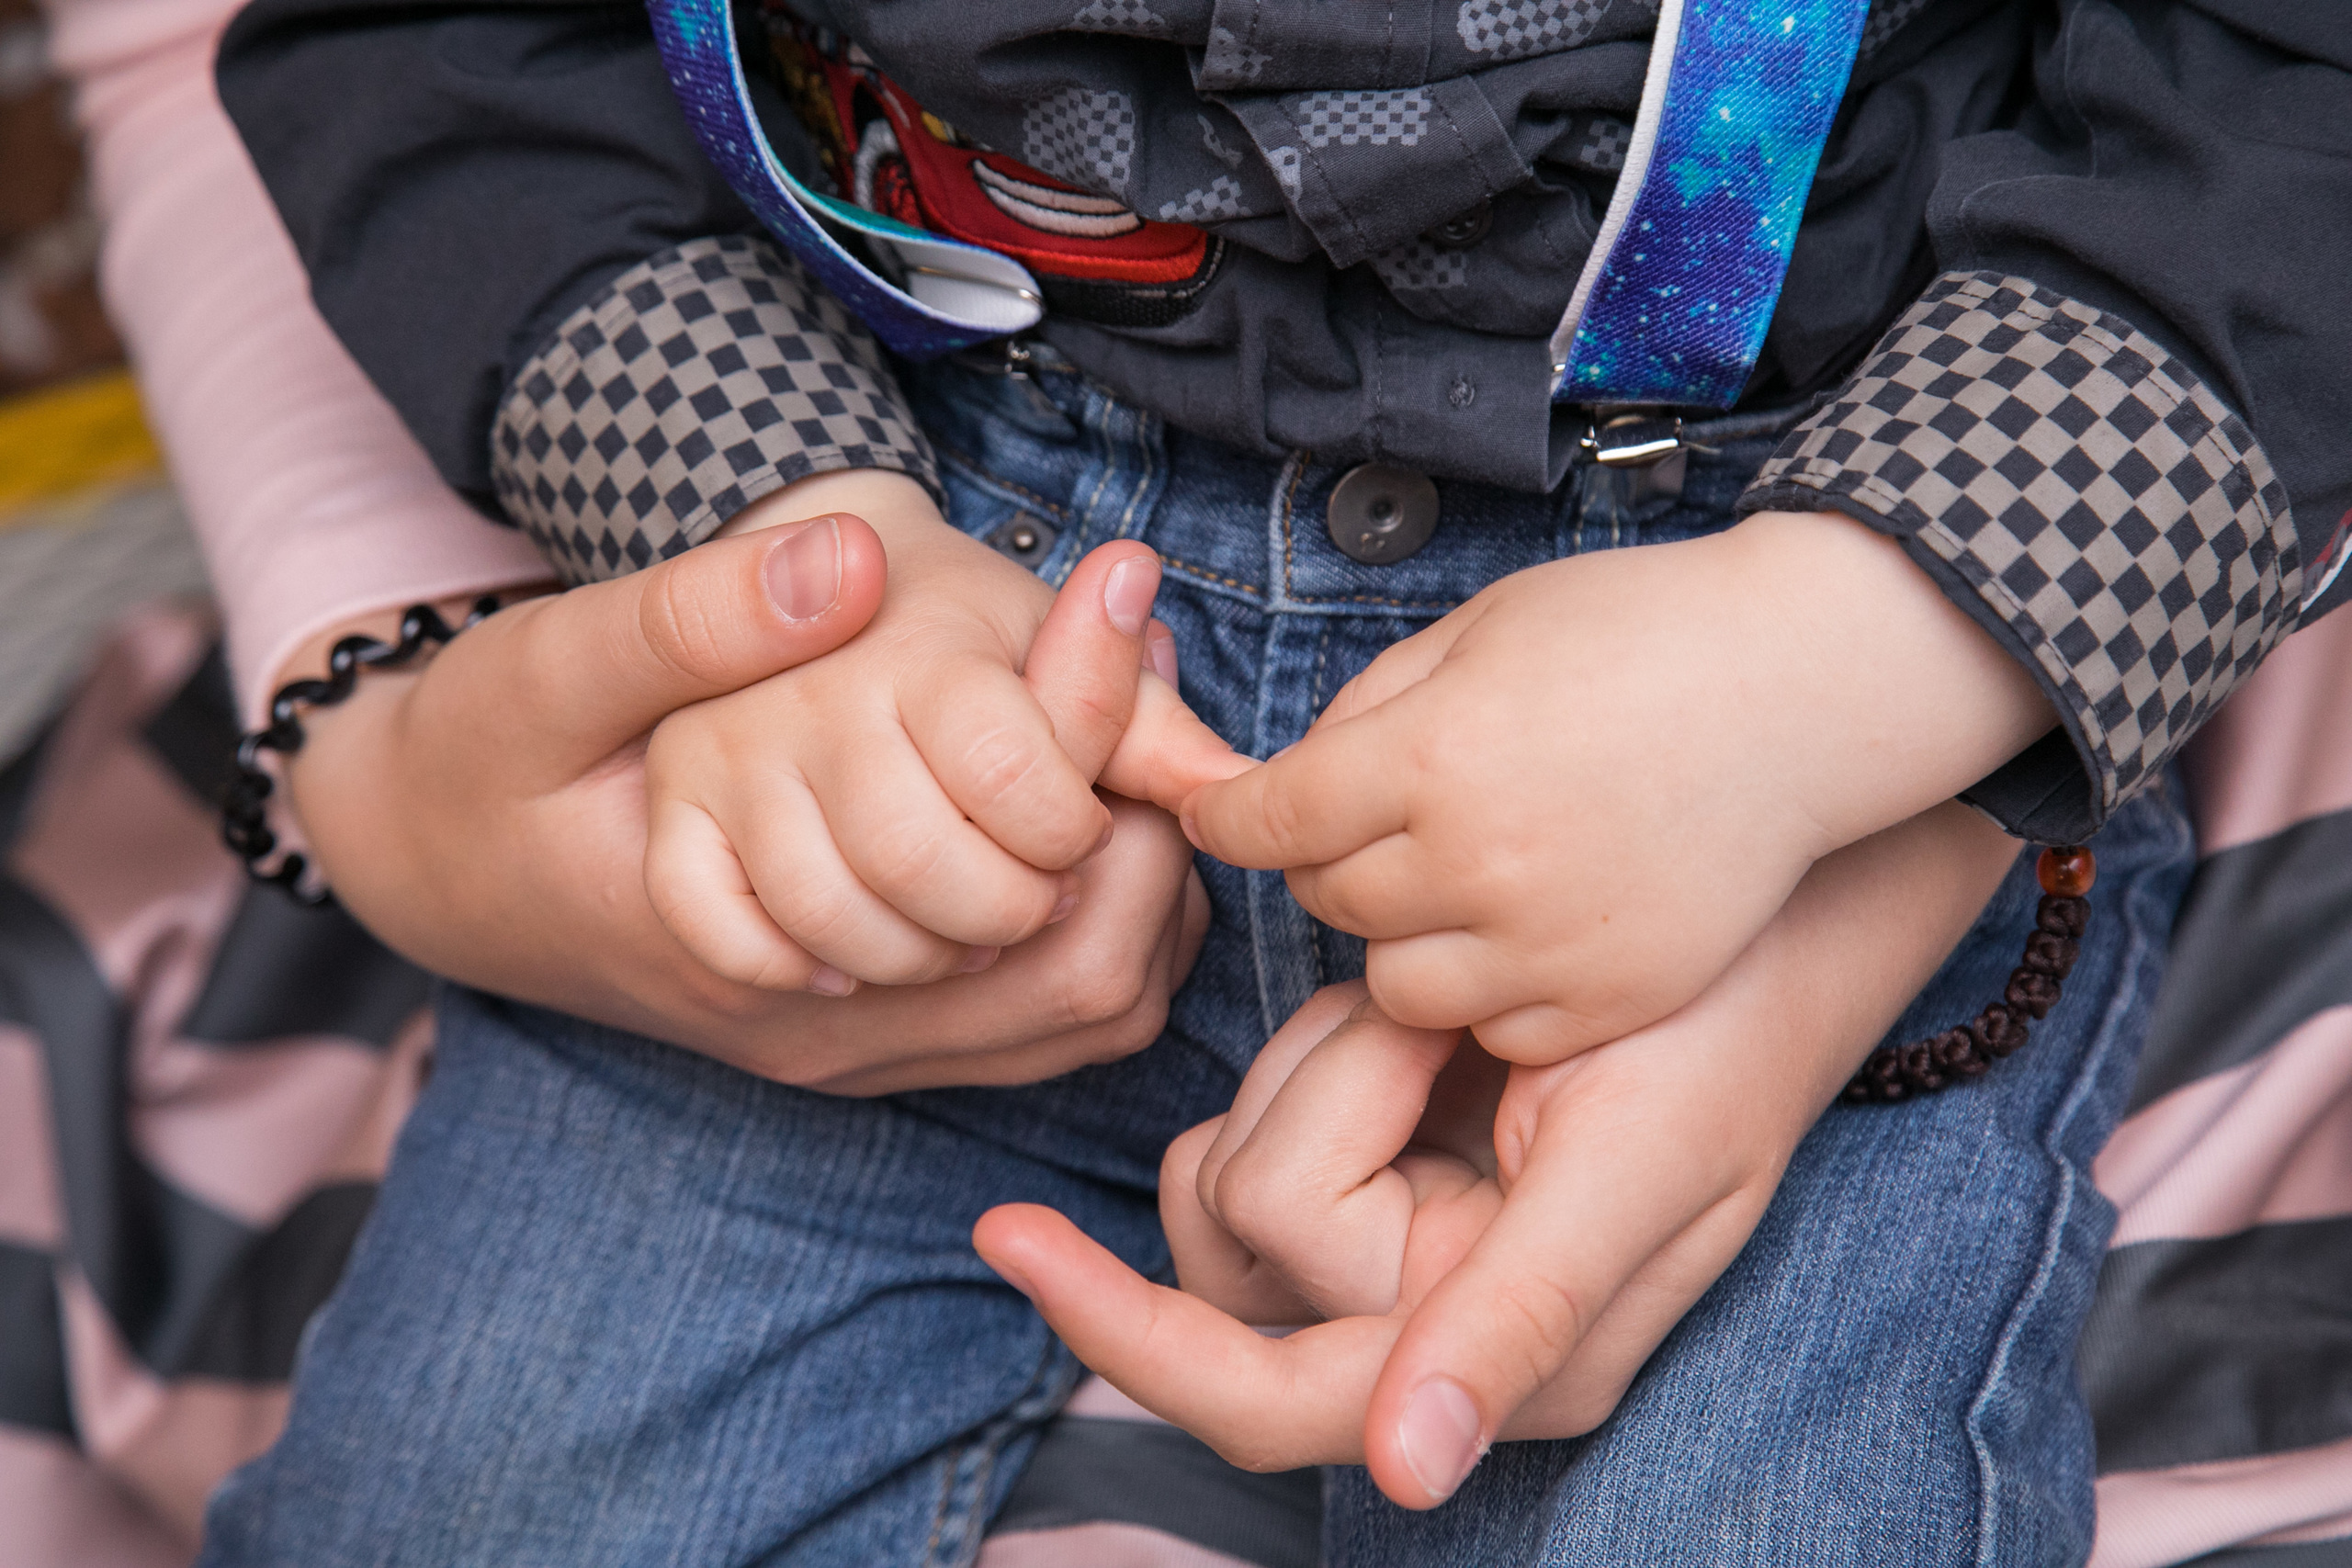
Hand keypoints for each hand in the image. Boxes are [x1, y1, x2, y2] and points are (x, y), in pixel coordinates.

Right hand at [282, 480, 1206, 1092]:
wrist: (422, 864)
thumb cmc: (479, 760)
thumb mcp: (555, 662)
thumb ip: (694, 618)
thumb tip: (846, 561)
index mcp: (771, 942)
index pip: (1039, 892)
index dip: (1104, 761)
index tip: (1115, 626)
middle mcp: (828, 1028)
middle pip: (1097, 980)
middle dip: (1149, 835)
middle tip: (1131, 690)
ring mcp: (844, 1051)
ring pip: (1079, 1014)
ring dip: (1127, 882)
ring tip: (1106, 745)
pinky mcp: (851, 1044)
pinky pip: (1029, 1027)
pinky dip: (1077, 929)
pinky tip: (1054, 823)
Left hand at [974, 800, 2020, 1500]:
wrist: (1766, 920)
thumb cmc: (1719, 1037)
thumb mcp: (1631, 1169)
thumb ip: (1519, 1318)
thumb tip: (1408, 1473)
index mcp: (1488, 1357)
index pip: (1258, 1395)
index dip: (1124, 1330)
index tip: (1008, 1236)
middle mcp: (1430, 1321)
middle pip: (1239, 1240)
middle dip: (1311, 1108)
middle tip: (1426, 1030)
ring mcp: (1400, 1238)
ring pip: (1238, 1166)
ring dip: (1316, 1068)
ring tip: (1439, 1024)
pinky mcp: (1383, 1159)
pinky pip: (1263, 1110)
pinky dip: (1313, 1050)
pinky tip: (1412, 1022)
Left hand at [1177, 510, 2054, 1063]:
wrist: (1805, 686)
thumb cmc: (1639, 633)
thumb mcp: (1479, 626)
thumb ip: (1369, 707)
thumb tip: (1288, 783)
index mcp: (1434, 755)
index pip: (1270, 820)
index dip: (1231, 816)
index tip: (1223, 814)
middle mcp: (1481, 861)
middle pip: (1327, 901)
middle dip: (1331, 858)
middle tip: (1385, 817)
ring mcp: (1551, 943)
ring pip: (1394, 986)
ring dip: (1402, 935)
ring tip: (1458, 876)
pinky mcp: (1613, 997)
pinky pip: (1493, 1027)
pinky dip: (1489, 988)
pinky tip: (1529, 921)